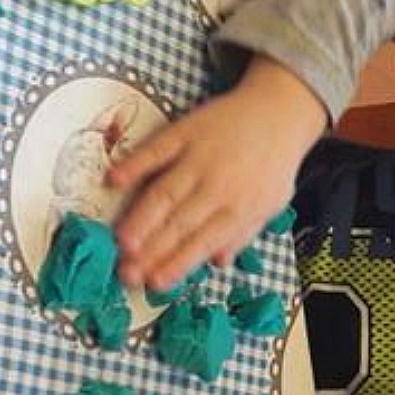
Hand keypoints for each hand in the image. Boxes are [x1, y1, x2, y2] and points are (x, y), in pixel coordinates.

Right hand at [109, 58, 328, 289]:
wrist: (280, 110)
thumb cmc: (273, 162)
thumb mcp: (270, 203)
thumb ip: (243, 233)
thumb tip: (217, 263)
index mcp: (240, 208)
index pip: (203, 242)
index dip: (177, 264)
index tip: (154, 284)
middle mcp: (218, 185)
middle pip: (179, 223)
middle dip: (152, 252)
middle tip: (126, 273)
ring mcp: (199, 157)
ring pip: (165, 192)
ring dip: (142, 218)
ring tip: (121, 242)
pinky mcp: (185, 131)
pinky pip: (156, 149)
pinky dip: (134, 163)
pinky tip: (114, 180)